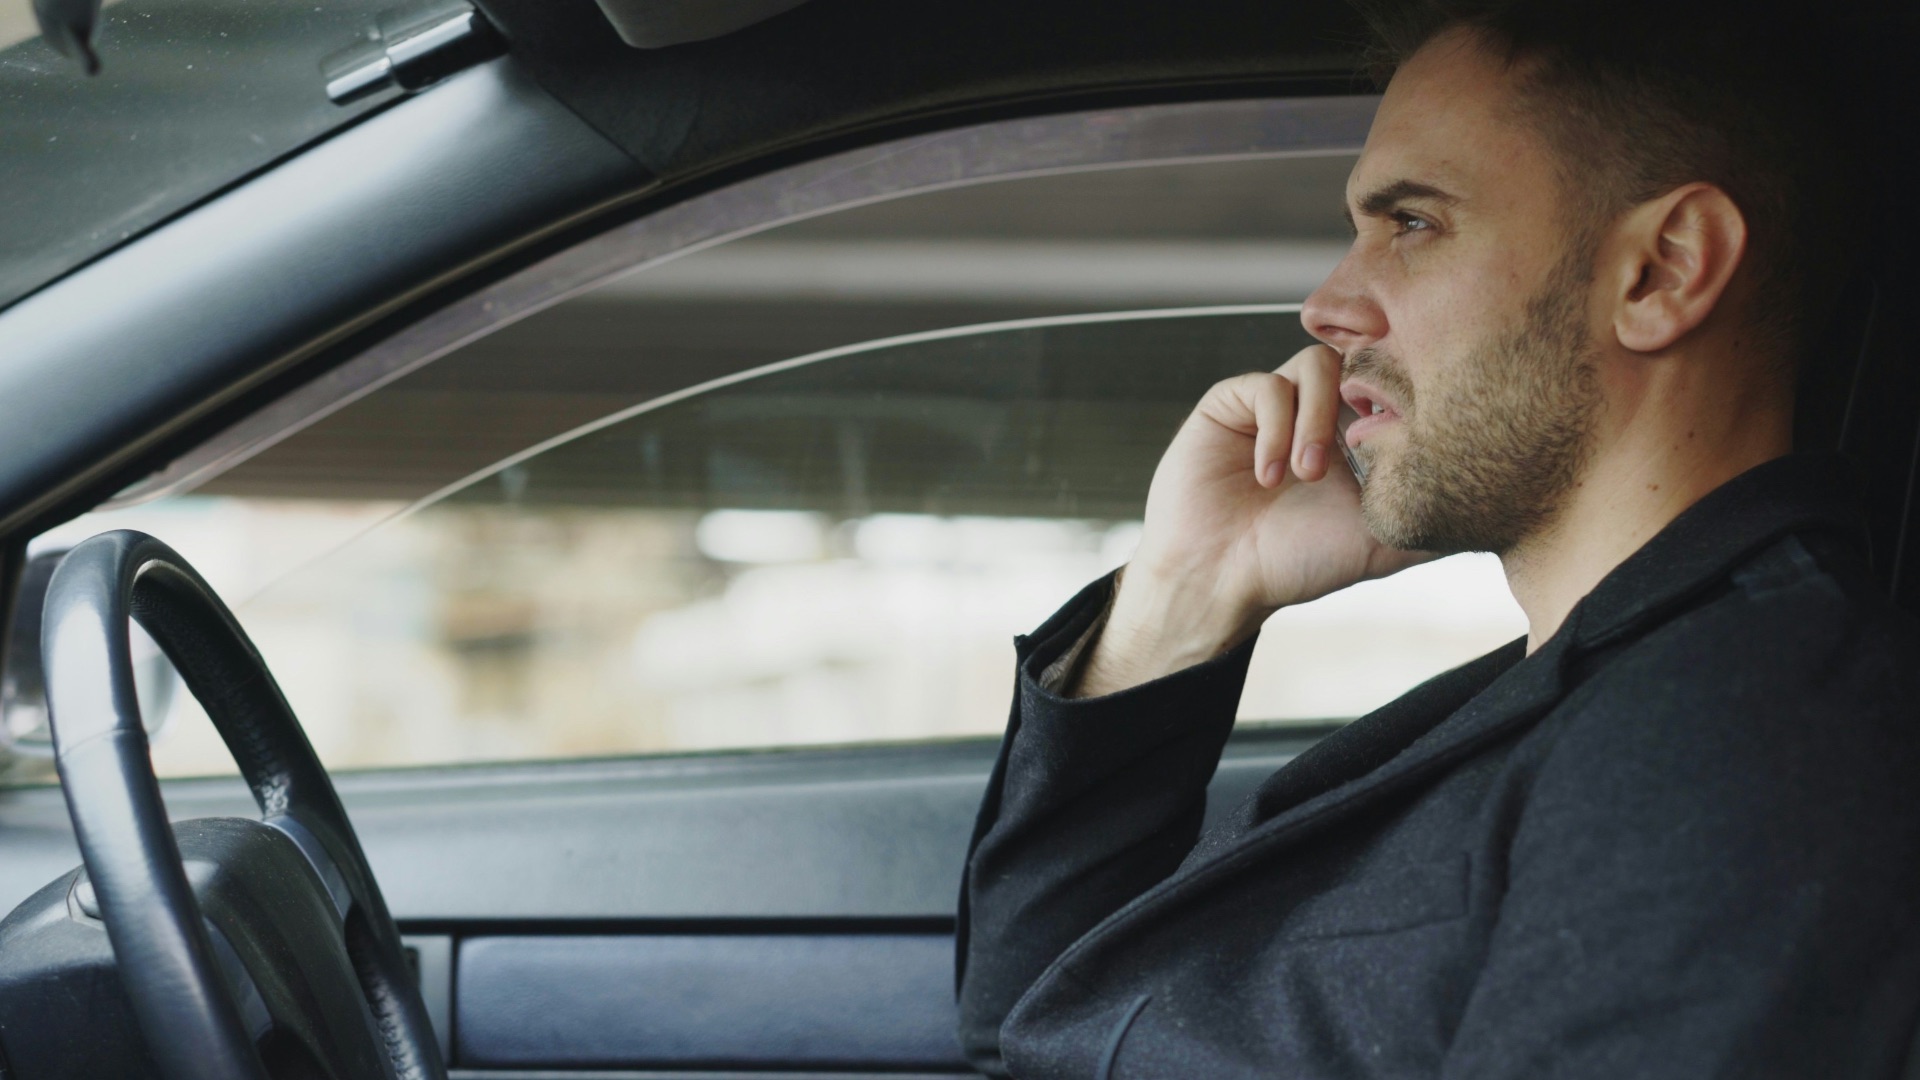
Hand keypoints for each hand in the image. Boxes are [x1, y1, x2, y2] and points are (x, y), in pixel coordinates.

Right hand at [1074, 344, 1428, 695]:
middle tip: (1357, 453)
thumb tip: (1496, 512)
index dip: (1403, 396)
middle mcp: (1314, 412)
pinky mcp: (1229, 402)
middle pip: (1357, 359)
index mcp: (1351, 435)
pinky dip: (1276, 429)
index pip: (1389, 384)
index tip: (1409, 434)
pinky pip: (1266, 386)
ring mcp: (1272, 404)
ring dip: (1317, 420)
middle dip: (1363, 400)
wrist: (1221, 581)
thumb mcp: (1381, 543)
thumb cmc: (1295, 565)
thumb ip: (1431, 523)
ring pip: (1314, 363)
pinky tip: (1270, 476)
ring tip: (1307, 474)